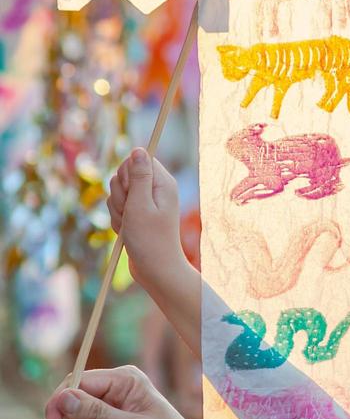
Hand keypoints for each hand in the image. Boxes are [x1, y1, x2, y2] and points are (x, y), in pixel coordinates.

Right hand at [107, 148, 186, 294]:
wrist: (154, 269)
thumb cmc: (150, 239)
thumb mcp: (140, 204)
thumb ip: (139, 176)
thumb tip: (140, 149)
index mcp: (163, 183)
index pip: (138, 159)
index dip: (127, 174)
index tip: (131, 193)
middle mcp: (156, 190)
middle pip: (123, 175)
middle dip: (119, 195)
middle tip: (130, 213)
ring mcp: (146, 202)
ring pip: (117, 193)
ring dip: (117, 210)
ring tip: (130, 226)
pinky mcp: (137, 214)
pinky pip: (117, 208)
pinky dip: (117, 220)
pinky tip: (127, 232)